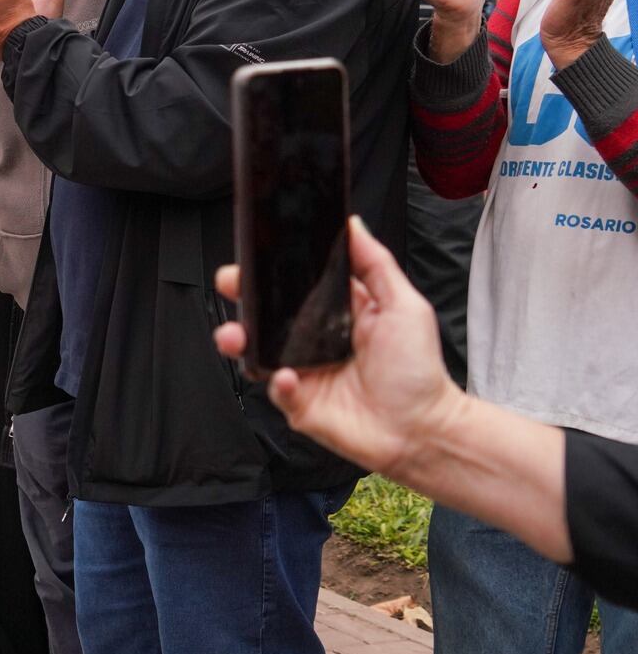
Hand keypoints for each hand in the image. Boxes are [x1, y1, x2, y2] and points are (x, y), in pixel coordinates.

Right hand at [213, 216, 468, 479]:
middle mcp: (312, 341)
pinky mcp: (298, 405)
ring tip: (236, 337)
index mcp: (334, 313)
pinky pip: (276, 390)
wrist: (422, 428)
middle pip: (265, 315)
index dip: (270, 271)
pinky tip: (288, 378)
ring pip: (257, 352)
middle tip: (231, 285)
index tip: (253, 256)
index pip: (294, 286)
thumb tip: (352, 225)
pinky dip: (277, 383)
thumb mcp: (403, 305)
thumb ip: (375, 264)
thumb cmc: (417, 370)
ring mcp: (302, 373)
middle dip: (241, 298)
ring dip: (240, 341)